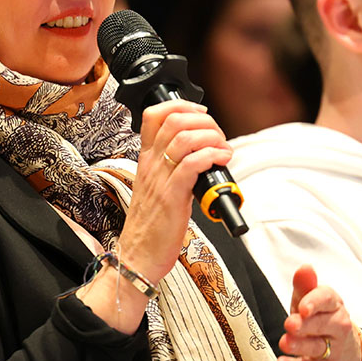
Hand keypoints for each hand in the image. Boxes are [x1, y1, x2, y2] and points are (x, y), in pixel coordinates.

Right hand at [121, 99, 232, 283]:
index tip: (200, 113)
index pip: (153, 115)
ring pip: (184, 138)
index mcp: (146, 159)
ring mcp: (160, 179)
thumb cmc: (151, 225)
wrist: (138, 255)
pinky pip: (191, 165)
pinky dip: (211, 156)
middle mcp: (151, 164)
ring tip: (223, 148)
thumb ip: (172, 168)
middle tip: (217, 134)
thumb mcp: (156, 187)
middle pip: (173, 121)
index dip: (179, 105)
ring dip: (211, 136)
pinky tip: (222, 160)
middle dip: (203, 119)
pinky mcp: (172, 196)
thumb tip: (201, 155)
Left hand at [275, 264, 361, 360]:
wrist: (346, 355)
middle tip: (290, 324)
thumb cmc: (320, 320)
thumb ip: (305, 285)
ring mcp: (334, 349)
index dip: (314, 302)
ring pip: (316, 346)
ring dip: (299, 345)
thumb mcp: (311, 301)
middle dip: (306, 324)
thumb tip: (305, 268)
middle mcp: (338, 326)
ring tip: (285, 343)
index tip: (302, 307)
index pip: (327, 299)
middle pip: (322, 324)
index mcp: (333, 304)